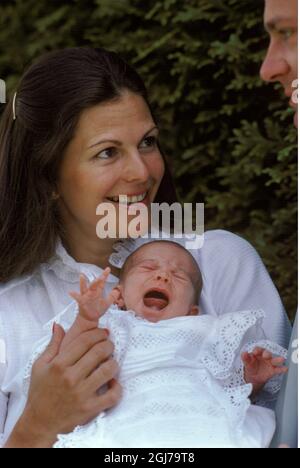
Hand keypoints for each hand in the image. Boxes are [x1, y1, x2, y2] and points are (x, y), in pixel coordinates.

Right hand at [5, 323, 120, 447]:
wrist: (40, 423)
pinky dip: (117, 387)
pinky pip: (113, 395)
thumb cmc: (40, 393)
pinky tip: (112, 383)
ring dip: (113, 363)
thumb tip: (59, 325)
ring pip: (109, 370)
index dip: (97, 333)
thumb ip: (52, 345)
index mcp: (58, 365)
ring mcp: (82, 394)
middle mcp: (71, 378)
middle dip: (108, 345)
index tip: (103, 333)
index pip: (85, 341)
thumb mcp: (40, 366)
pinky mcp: (91, 409)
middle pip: (99, 352)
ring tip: (110, 362)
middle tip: (108, 345)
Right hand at [69, 268, 119, 321]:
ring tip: (82, 276)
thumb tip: (118, 290)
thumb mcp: (107, 303)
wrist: (90, 318)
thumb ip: (112, 296)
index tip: (108, 269)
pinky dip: (74, 295)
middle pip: (94, 284)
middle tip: (101, 276)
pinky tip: (71, 292)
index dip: (104, 275)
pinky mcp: (81, 302)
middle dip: (97, 280)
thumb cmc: (97, 309)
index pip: (102, 282)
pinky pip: (77, 298)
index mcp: (97, 291)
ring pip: (84, 288)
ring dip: (83, 283)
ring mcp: (85, 296)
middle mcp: (91, 292)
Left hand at [242, 347, 287, 393]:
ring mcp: (269, 363)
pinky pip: (278, 369)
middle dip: (267, 354)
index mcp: (257, 353)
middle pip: (267, 353)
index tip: (255, 352)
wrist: (253, 377)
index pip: (258, 349)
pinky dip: (282, 369)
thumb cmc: (250, 366)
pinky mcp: (273, 370)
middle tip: (266, 356)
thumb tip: (244, 352)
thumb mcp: (246, 363)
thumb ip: (245, 358)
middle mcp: (264, 357)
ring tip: (281, 359)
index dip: (257, 350)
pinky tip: (285, 369)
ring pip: (274, 360)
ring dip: (277, 360)